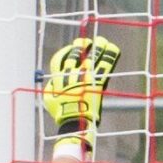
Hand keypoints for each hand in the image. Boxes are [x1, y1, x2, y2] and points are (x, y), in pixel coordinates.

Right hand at [42, 34, 120, 149]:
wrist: (75, 121)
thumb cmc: (61, 113)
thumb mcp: (49, 99)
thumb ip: (51, 87)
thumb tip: (52, 80)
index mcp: (58, 78)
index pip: (58, 59)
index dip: (65, 51)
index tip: (70, 47)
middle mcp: (71, 75)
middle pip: (76, 54)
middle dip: (82, 45)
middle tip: (87, 42)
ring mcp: (85, 77)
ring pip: (92, 56)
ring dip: (97, 46)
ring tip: (100, 41)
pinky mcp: (97, 82)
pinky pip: (105, 65)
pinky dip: (110, 55)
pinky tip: (113, 48)